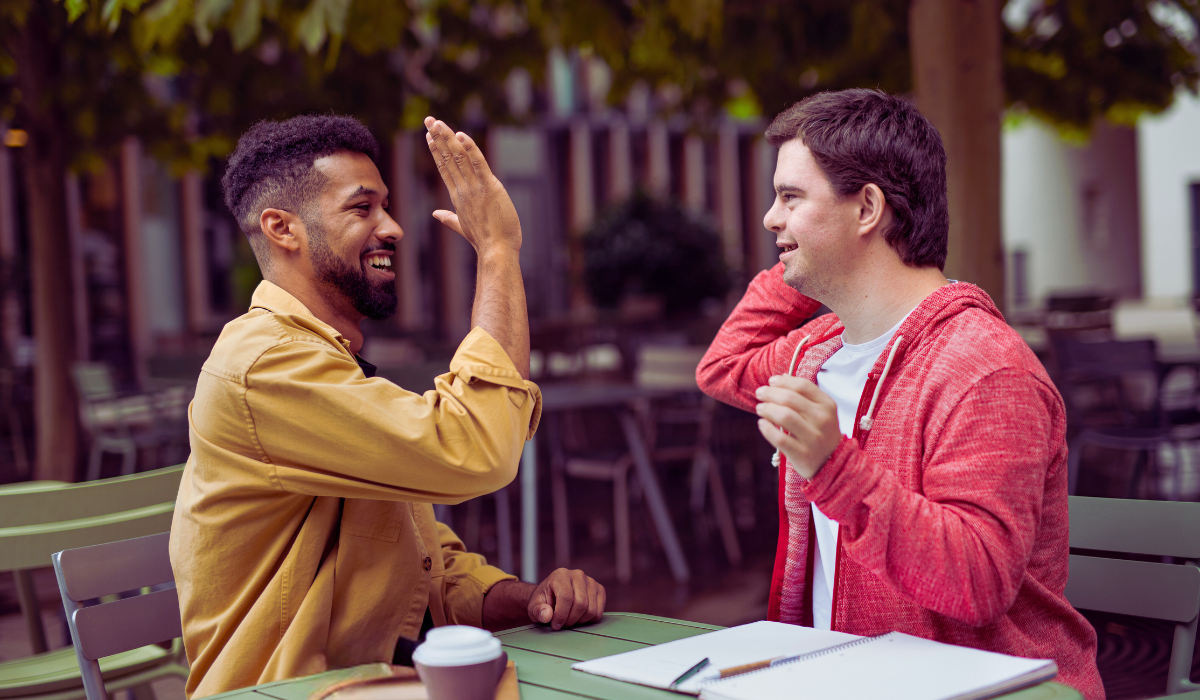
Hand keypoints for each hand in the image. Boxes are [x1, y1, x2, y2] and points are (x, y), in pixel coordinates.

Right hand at [424, 116, 521, 255]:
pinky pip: (478, 164)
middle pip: (447, 158)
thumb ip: (449, 218)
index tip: (429, 135)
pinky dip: (470, 149)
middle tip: (429, 120)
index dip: (436, 150)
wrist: (496, 251)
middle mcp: (462, 189)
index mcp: (457, 196)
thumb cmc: (484, 240)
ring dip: (449, 137)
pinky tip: (462, 135)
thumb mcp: (463, 226)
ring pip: (459, 157)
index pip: (444, 168)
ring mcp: (474, 188)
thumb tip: (436, 214)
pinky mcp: (490, 187)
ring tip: (439, 122)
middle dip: (438, 137)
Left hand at [527, 568, 605, 629]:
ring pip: (591, 609)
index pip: (566, 597)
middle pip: (581, 604)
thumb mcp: (534, 606)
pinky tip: (579, 617)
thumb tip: (547, 615)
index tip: (555, 625)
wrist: (552, 596)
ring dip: (579, 621)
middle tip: (563, 624)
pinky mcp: (599, 590)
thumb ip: (538, 611)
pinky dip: (589, 619)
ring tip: (569, 619)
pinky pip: (599, 611)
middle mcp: (577, 575)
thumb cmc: (544, 601)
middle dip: (571, 620)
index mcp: (560, 575)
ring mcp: (590, 581)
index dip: (561, 615)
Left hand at [755, 375, 841, 478]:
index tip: (771, 381)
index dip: (783, 381)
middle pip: (790, 399)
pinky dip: (767, 429)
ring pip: (784, 416)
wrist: (833, 463)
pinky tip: (762, 424)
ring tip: (760, 408)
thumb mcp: (820, 411)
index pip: (803, 386)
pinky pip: (780, 438)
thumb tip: (781, 377)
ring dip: (767, 409)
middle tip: (760, 393)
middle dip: (770, 393)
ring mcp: (814, 438)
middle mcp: (822, 420)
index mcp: (827, 405)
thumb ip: (803, 395)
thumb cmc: (820, 431)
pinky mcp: (803, 454)